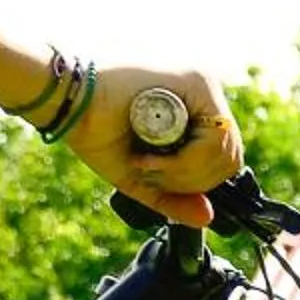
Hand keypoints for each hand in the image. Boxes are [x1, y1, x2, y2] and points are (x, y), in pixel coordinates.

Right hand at [68, 65, 243, 225]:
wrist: (69, 103)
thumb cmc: (97, 133)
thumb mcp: (142, 178)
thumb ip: (175, 198)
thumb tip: (208, 217)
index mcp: (196, 114)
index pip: (223, 160)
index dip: (196, 182)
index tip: (157, 177)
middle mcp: (205, 96)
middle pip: (230, 158)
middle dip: (192, 181)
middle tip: (152, 172)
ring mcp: (204, 86)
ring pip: (225, 151)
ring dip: (184, 172)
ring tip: (148, 164)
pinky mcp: (198, 82)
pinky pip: (214, 139)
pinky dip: (186, 161)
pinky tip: (152, 157)